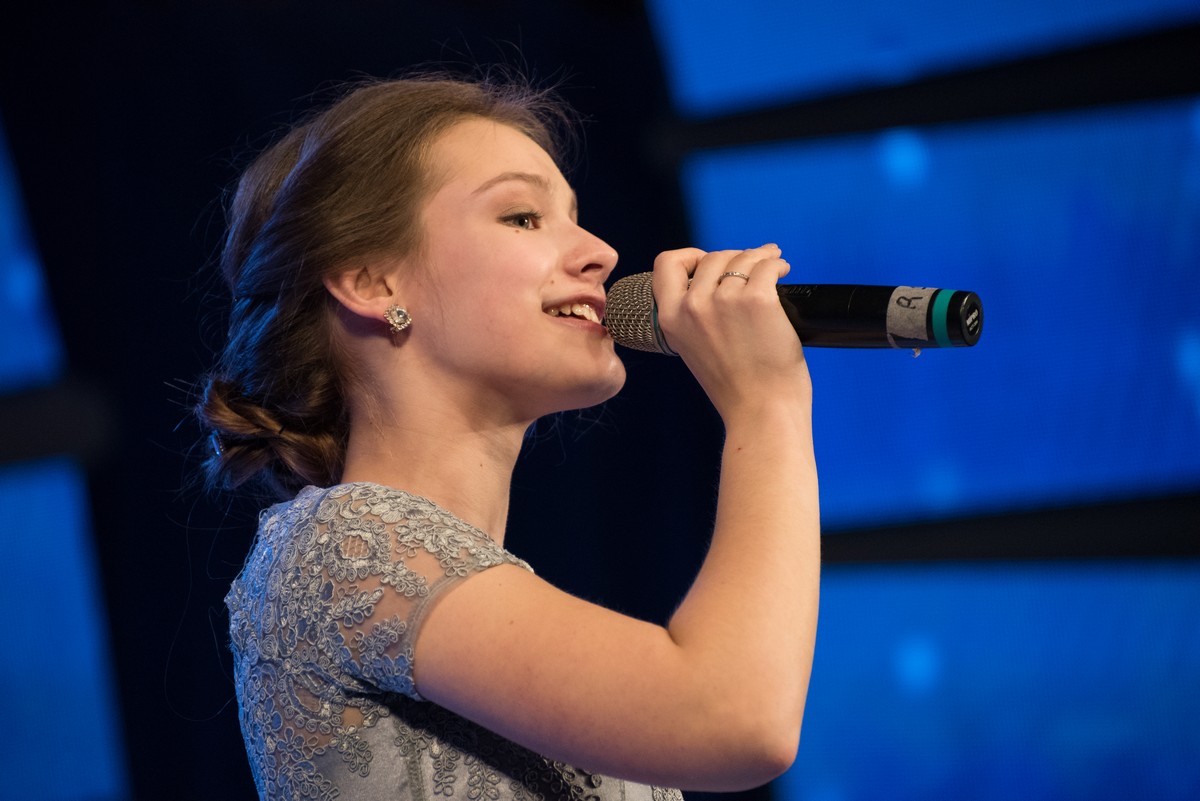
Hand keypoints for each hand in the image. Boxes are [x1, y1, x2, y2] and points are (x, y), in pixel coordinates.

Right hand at [651, 245, 810, 419]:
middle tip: (752, 266)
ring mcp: (725, 300)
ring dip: (761, 257)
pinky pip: (767, 266)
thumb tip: (719, 282)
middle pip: (712, 257)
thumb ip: (695, 317)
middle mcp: (693, 305)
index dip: (689, 256)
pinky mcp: (757, 300)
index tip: (708, 261)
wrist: (761, 412)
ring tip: (773, 264)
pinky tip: (782, 270)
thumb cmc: (735, 388)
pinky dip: (777, 264)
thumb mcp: (694, 349)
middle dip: (735, 257)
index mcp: (671, 319)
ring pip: (742, 258)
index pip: (666, 264)